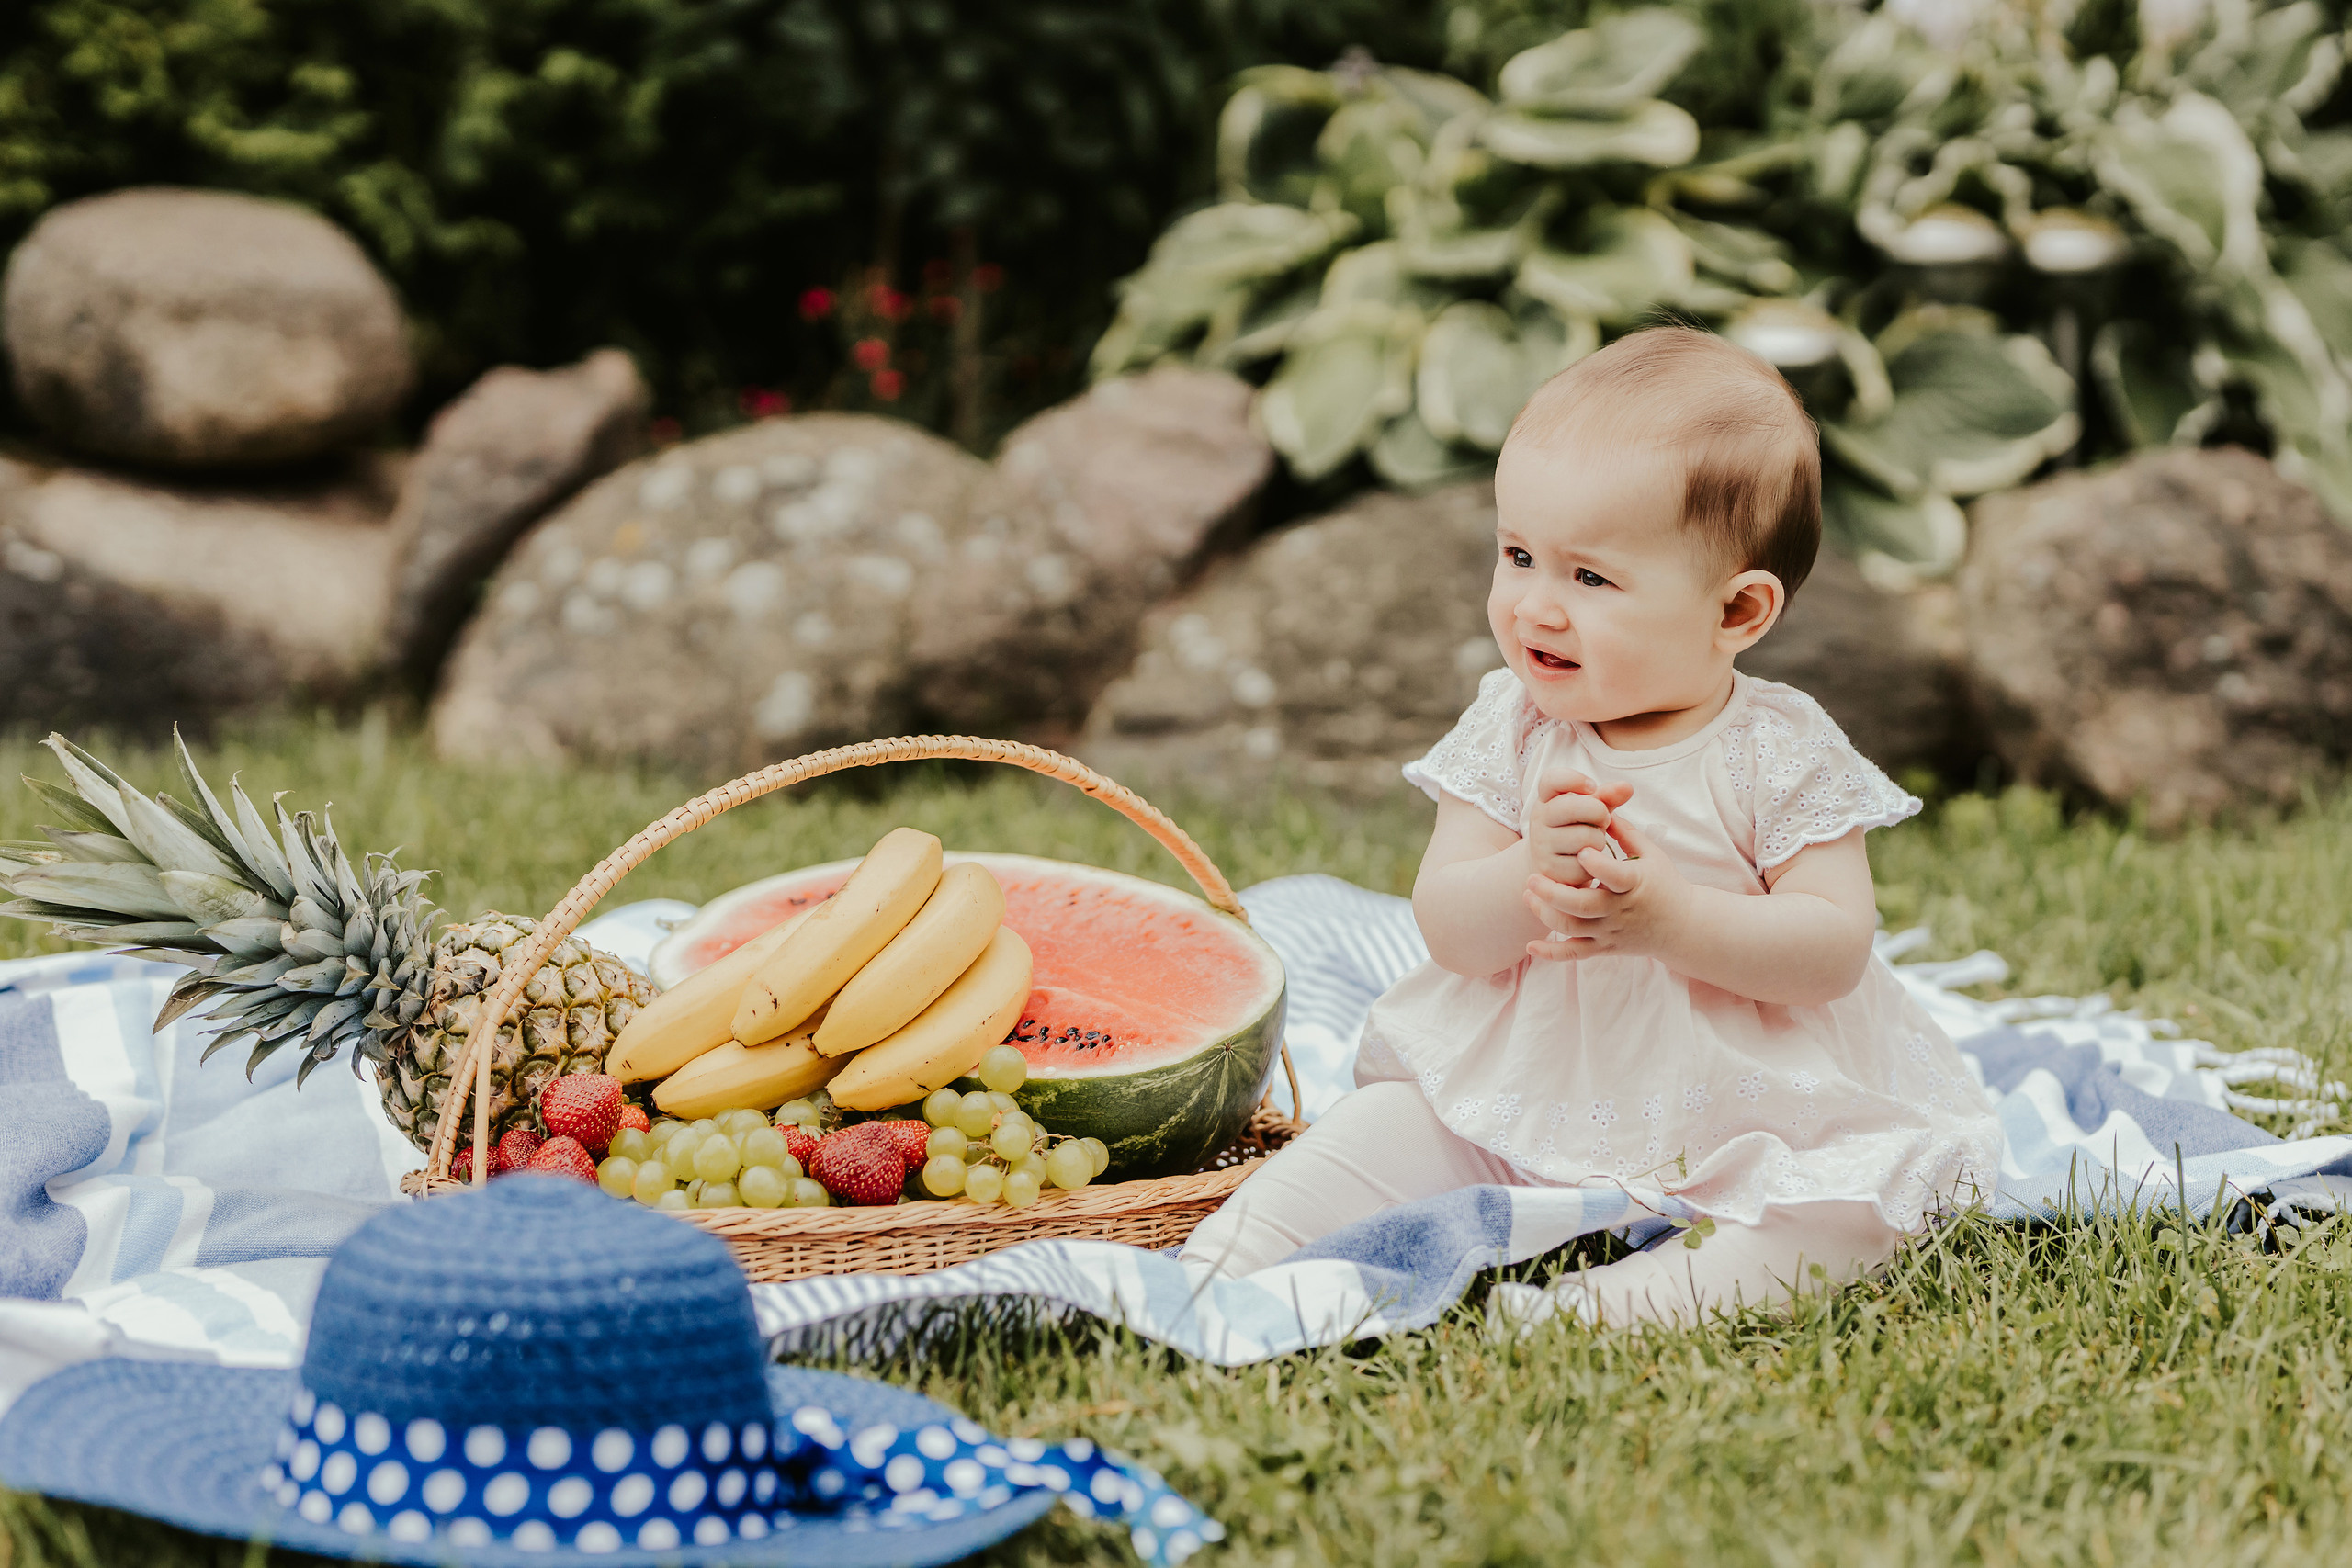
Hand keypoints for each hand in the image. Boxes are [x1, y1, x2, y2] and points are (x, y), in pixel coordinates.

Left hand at [1523, 817, 1689, 961]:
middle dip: (1553, 893)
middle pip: (1582, 906)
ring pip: (1573, 929)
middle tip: (1532, 877)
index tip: (1580, 851)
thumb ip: (1624, 831)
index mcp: (1635, 884)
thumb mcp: (1651, 853)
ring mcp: (1611, 931)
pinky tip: (1530, 946)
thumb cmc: (1665, 883)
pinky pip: (1575, 954)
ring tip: (1528, 895)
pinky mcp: (1605, 948)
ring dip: (1546, 914)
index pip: (1614, 875)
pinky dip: (1552, 953)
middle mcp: (1621, 910)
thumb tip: (1599, 803)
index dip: (1597, 865)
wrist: (1683, 927)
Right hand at [1525, 764, 1632, 888]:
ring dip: (1599, 840)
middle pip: (1574, 807)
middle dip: (1599, 813)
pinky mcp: (1550, 869)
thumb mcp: (1589, 809)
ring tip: (1593, 842)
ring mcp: (1542, 845)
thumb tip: (1627, 787)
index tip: (1592, 787)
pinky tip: (1588, 862)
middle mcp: (1539, 819)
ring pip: (1584, 837)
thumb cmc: (1576, 829)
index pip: (1552, 779)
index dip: (1574, 779)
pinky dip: (1593, 864)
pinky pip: (1584, 863)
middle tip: (1602, 820)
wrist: (1552, 864)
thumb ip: (1607, 796)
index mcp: (1547, 799)